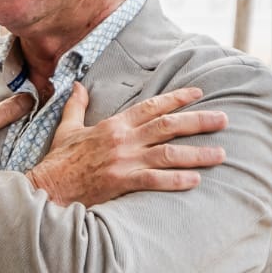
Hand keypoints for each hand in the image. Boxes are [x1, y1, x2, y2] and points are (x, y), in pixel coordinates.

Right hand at [27, 84, 227, 205]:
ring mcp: (123, 161)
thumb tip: (77, 85)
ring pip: (168, 153)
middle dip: (199, 121)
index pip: (151, 106)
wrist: (47, 187)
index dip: (177, 98)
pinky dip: (176, 180)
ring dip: (197, 153)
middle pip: (168, 125)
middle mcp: (122, 139)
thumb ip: (76, 106)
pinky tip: (195, 180)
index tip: (199, 94)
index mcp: (113, 125)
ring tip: (220, 154)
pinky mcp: (120, 182)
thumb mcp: (67, 128)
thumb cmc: (58, 161)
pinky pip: (154, 180)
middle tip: (224, 119)